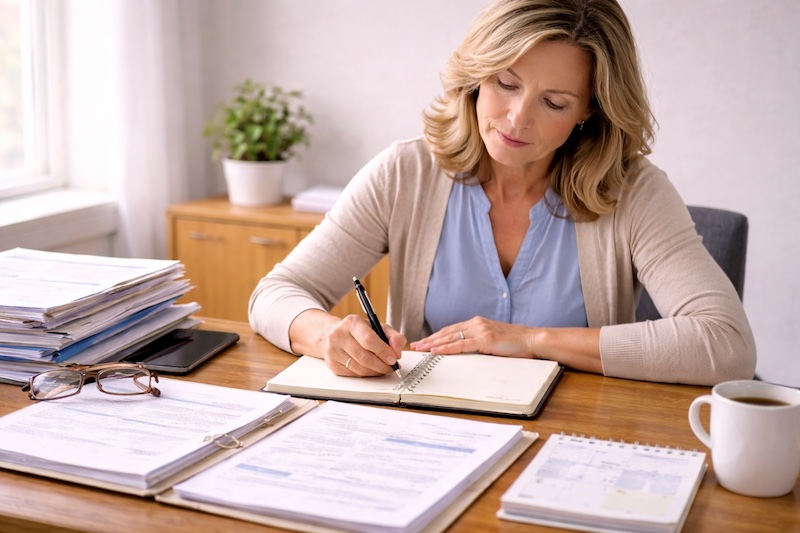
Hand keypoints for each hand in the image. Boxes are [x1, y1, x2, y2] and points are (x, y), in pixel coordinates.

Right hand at [320, 315, 405, 376]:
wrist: (333, 334)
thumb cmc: (360, 331)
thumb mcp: (378, 327)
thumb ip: (393, 337)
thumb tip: (397, 352)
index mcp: (352, 322)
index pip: (369, 340)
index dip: (383, 352)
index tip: (394, 359)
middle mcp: (339, 335)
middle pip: (364, 357)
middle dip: (382, 365)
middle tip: (392, 367)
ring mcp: (333, 351)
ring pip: (360, 369)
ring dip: (376, 371)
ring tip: (383, 368)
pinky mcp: (332, 364)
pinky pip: (354, 374)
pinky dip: (367, 374)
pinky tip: (372, 369)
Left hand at [409, 316, 535, 357]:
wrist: (530, 339)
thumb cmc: (514, 342)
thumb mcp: (492, 340)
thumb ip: (478, 342)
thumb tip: (466, 351)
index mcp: (477, 323)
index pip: (451, 329)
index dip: (436, 336)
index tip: (424, 341)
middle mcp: (476, 323)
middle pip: (447, 332)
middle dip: (430, 339)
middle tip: (415, 345)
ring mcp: (479, 330)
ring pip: (451, 337)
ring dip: (434, 343)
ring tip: (421, 348)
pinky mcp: (484, 339)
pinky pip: (461, 344)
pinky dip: (447, 347)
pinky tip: (437, 350)